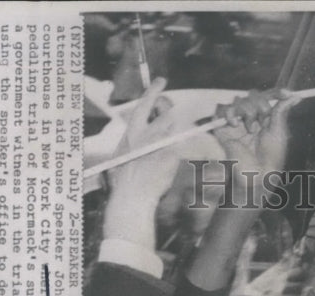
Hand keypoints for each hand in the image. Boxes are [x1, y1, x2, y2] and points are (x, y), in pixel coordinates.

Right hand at [108, 77, 184, 199]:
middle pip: (167, 114)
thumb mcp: (122, 155)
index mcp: (132, 132)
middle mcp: (146, 134)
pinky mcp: (172, 154)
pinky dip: (192, 150)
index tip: (161, 81)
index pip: (144, 105)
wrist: (132, 194)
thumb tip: (141, 140)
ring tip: (172, 146)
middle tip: (176, 116)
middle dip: (173, 114)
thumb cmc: (125, 180)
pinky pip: (186, 147)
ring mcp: (159, 143)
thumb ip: (134, 144)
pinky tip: (192, 156)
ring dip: (180, 135)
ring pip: (177, 129)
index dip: (153, 91)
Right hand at [213, 89, 298, 174]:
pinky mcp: (222, 128)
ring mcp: (236, 122)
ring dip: (247, 111)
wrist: (257, 174)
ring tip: (250, 129)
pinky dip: (228, 112)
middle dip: (260, 104)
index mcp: (265, 119)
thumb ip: (281, 111)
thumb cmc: (271, 158)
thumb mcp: (279, 131)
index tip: (287, 93)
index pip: (268, 98)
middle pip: (252, 95)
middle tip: (263, 120)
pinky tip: (235, 124)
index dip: (277, 93)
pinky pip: (221, 109)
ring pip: (238, 100)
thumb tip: (295, 96)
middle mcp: (250, 118)